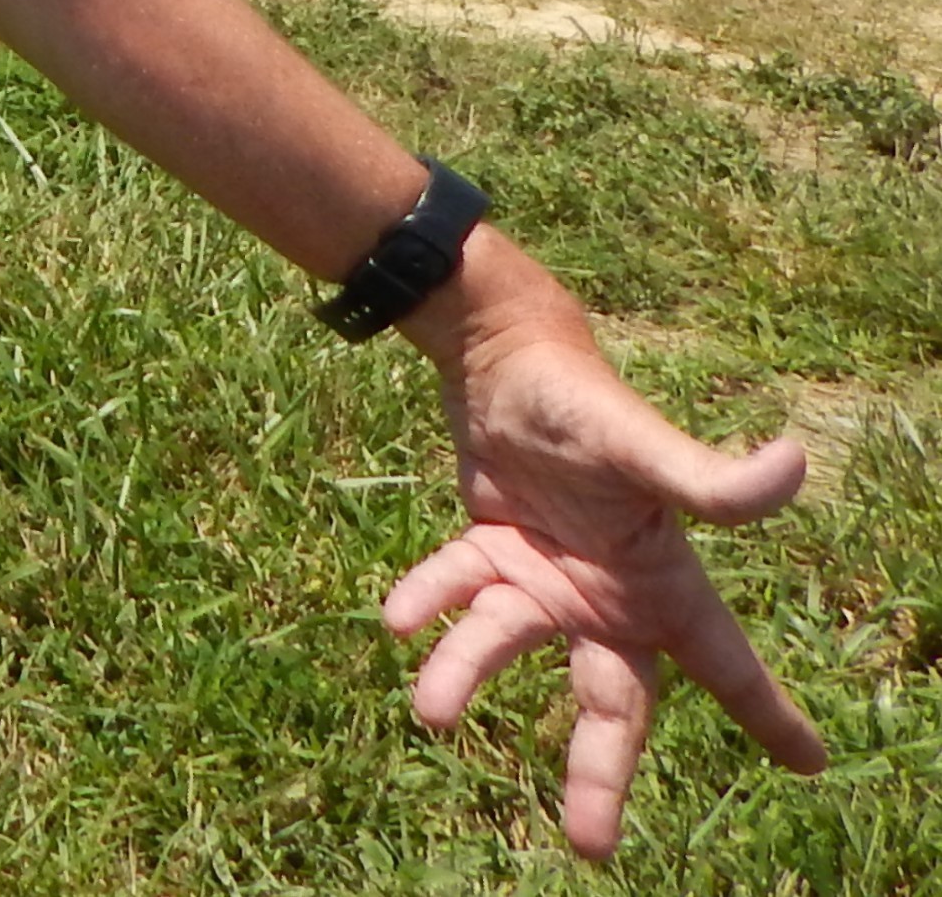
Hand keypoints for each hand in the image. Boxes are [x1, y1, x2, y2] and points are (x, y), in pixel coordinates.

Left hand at [384, 314, 826, 860]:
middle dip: (601, 772)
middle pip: (610, 700)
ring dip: (467, 672)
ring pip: (508, 644)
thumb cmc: (586, 398)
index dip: (768, 714)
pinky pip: (454, 585)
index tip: (807, 763)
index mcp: (659, 580)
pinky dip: (428, 598)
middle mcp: (605, 592)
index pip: (726, 663)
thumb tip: (795, 466)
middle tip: (591, 847)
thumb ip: (709, 478)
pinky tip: (395, 618)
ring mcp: (545, 574)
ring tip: (429, 710)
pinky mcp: (489, 545)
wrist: (506, 353)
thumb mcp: (644, 444)